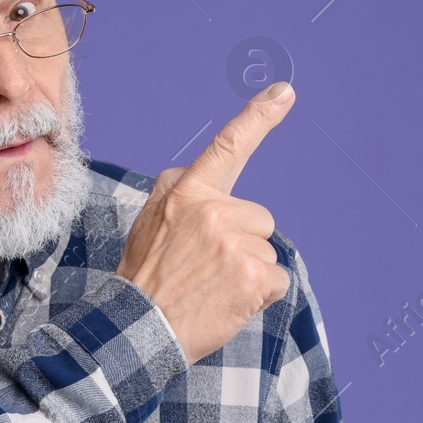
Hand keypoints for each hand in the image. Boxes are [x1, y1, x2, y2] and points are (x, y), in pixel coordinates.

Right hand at [116, 81, 295, 365]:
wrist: (138, 329)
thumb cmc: (145, 278)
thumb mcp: (149, 222)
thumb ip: (179, 194)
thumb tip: (200, 176)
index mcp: (186, 193)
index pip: (227, 147)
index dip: (259, 117)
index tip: (285, 92)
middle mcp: (213, 211)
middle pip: (259, 218)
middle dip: (243, 241)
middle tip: (206, 269)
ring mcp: (235, 244)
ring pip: (267, 250)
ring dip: (248, 271)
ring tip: (211, 288)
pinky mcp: (253, 276)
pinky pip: (277, 280)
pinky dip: (260, 295)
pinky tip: (229, 303)